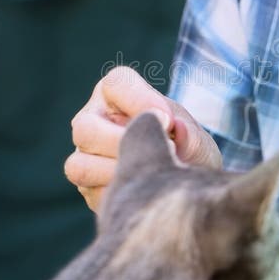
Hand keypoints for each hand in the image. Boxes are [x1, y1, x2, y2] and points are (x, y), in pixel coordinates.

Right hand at [64, 66, 220, 211]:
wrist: (185, 185)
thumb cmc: (187, 150)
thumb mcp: (197, 140)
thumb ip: (190, 135)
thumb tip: (177, 128)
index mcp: (116, 93)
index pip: (117, 84)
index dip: (140, 100)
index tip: (169, 120)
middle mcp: (93, 119)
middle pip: (86, 128)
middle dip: (123, 143)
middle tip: (158, 152)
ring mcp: (85, 155)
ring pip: (80, 166)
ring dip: (118, 173)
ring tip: (151, 174)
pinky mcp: (88, 188)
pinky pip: (93, 194)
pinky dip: (122, 195)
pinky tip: (145, 192)